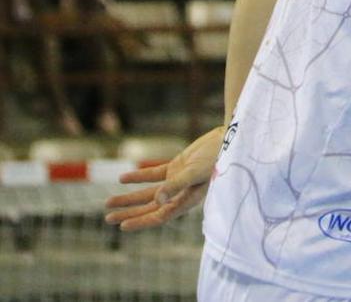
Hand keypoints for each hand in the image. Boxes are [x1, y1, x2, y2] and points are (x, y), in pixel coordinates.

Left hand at [104, 125, 223, 231]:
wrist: (229, 139)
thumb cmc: (216, 158)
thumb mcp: (195, 172)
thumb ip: (175, 186)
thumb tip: (157, 201)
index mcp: (187, 200)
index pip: (160, 216)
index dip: (141, 222)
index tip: (122, 226)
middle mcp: (181, 194)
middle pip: (150, 208)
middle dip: (130, 213)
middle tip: (108, 218)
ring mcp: (178, 180)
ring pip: (149, 193)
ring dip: (130, 197)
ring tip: (108, 202)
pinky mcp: (177, 167)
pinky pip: (154, 175)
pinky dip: (139, 177)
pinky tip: (123, 179)